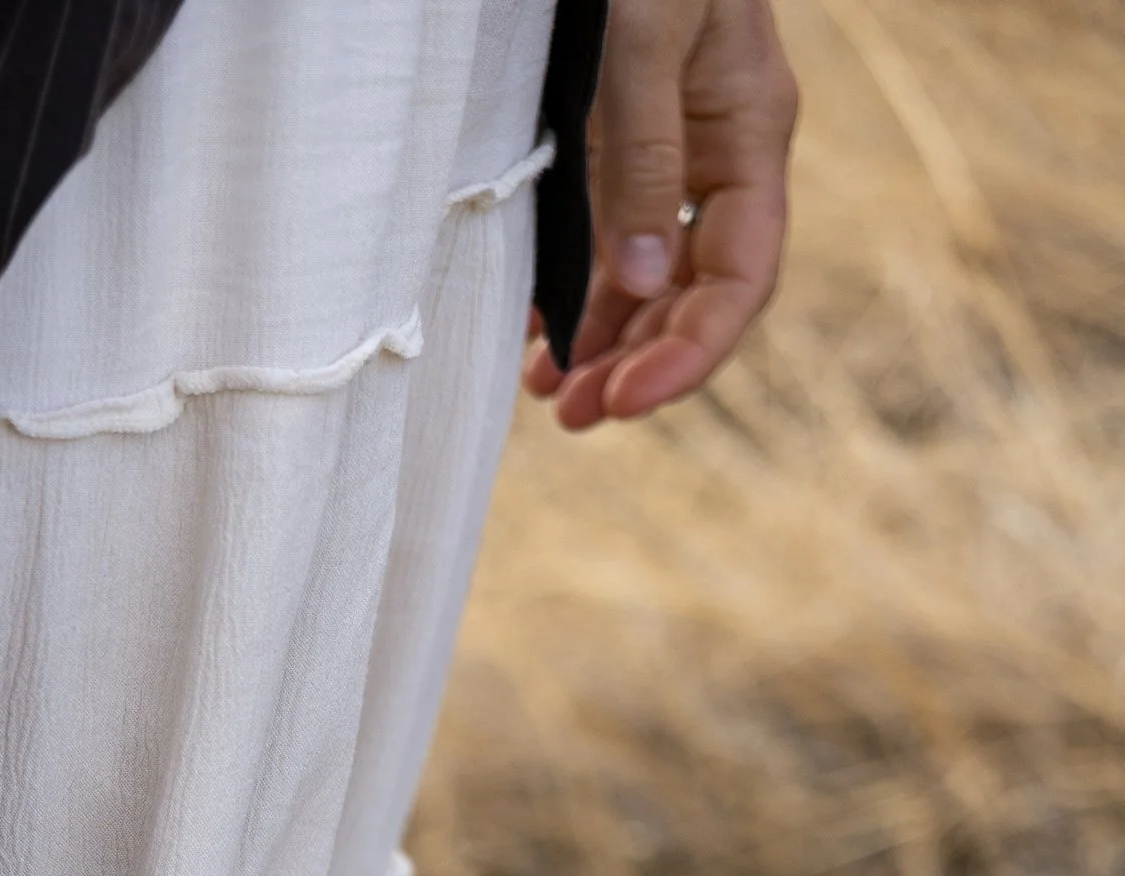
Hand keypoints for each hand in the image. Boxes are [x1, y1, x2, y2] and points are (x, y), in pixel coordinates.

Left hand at [525, 0, 796, 429]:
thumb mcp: (642, 45)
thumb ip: (642, 159)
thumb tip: (634, 286)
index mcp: (749, 129)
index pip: (740, 275)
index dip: (691, 353)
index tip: (626, 402)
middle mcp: (718, 150)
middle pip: (697, 290)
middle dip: (642, 362)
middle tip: (573, 417)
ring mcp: (672, 148)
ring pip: (652, 274)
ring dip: (607, 341)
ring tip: (551, 394)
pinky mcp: (620, 141)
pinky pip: (614, 236)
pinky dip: (579, 291)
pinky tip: (540, 330)